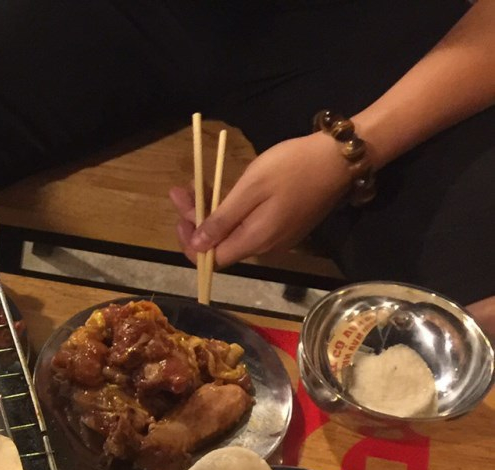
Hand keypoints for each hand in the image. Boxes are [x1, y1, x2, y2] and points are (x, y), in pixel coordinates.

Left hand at [169, 132, 354, 266]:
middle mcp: (265, 247)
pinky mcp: (286, 226)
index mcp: (255, 241)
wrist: (341, 157)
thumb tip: (197, 247)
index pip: (210, 259)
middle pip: (220, 245)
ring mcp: (277, 238)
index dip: (190, 243)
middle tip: (181, 190)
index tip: (181, 215)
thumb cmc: (293, 168)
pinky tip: (224, 192)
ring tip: (197, 186)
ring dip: (212, 213)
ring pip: (233, 233)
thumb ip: (222, 220)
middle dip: (196, 220)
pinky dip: (232, 211)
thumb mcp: (251, 189)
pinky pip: (249, 225)